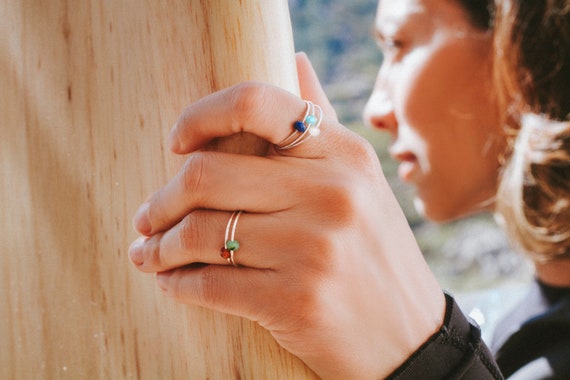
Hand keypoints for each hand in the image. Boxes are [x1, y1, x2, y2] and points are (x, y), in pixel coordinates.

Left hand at [128, 53, 444, 378]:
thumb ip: (322, 122)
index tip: (176, 144)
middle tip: (146, 218)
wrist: (410, 337)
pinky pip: (210, 284)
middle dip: (160, 202)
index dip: (199, 115)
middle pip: (206, 174)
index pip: (255, 103)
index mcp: (343, 154)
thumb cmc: (374, 254)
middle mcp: (332, 193)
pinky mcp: (297, 300)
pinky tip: (172, 283)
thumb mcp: (360, 182)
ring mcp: (315, 247)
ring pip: (200, 232)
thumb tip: (296, 61)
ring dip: (159, 248)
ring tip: (149, 254)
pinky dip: (178, 285)